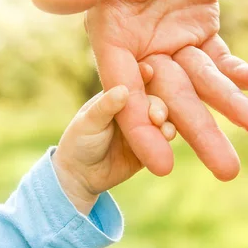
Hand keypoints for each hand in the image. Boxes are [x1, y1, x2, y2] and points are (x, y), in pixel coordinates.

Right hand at [32, 0, 247, 180]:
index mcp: (113, 35)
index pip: (125, 91)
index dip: (142, 128)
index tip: (162, 167)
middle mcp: (141, 45)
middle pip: (170, 97)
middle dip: (199, 132)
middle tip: (228, 171)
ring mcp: (171, 38)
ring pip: (202, 83)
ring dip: (231, 107)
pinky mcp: (199, 27)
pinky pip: (220, 58)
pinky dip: (239, 71)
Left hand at [53, 83, 175, 214]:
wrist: (81, 176)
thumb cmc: (79, 142)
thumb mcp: (88, 122)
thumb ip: (105, 107)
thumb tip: (123, 89)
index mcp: (117, 96)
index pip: (133, 82)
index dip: (144, 76)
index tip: (149, 71)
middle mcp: (133, 109)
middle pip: (153, 100)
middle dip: (158, 106)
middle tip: (157, 116)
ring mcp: (143, 128)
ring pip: (162, 119)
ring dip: (167, 122)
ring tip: (165, 130)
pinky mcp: (150, 146)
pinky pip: (162, 140)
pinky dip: (167, 137)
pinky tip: (168, 138)